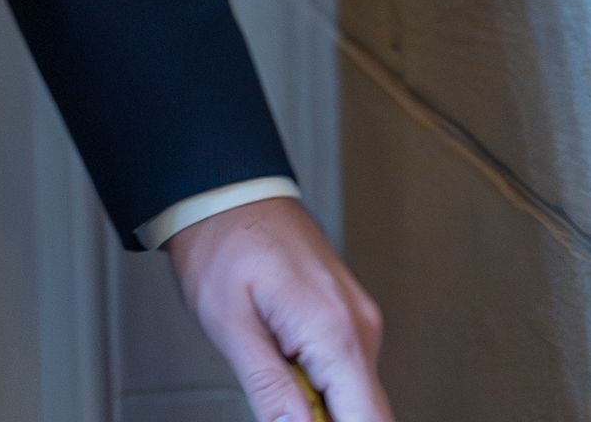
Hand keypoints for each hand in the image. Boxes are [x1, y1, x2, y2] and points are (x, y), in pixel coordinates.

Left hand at [167, 196, 391, 421]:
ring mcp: (358, 319)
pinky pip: (345, 368)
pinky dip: (319, 380)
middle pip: (367, 411)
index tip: (298, 421)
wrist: (225, 191)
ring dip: (320, 402)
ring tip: (273, 368)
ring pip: (355, 393)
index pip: (368, 420)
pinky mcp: (348, 316)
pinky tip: (282, 357)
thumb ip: (269, 389)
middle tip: (279, 402)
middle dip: (323, 420)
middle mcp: (359, 325)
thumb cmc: (221, 243)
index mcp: (334, 330)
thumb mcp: (230, 326)